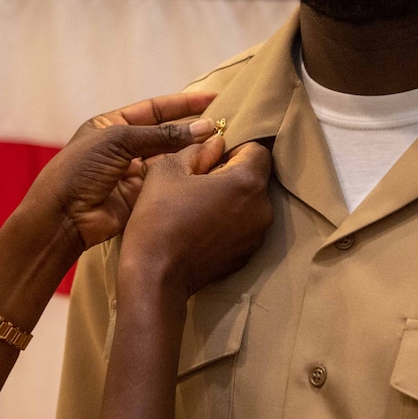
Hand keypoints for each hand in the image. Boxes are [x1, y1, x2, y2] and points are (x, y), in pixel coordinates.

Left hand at [18, 92, 218, 259]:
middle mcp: (126, 148)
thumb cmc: (80, 170)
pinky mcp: (144, 197)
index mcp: (112, 126)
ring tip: (225, 142)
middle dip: (193, 128)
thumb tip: (204, 128)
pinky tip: (211, 167)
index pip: (154, 110)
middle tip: (225, 122)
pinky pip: (171, 182)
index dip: (182, 104)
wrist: (62, 217)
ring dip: (195, 152)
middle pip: (167, 134)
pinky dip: (189, 175)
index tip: (211, 98)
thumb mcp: (118, 141)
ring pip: (172, 159)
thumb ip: (161, 135)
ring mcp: (135, 173)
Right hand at [120, 137, 273, 299]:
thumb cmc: (159, 218)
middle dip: (232, 173)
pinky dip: (229, 221)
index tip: (209, 158)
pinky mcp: (247, 255)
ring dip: (231, 198)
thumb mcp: (168, 168)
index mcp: (247, 182)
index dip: (234, 147)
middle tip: (199, 181)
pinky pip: (244, 226)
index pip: (258, 150)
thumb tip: (216, 142)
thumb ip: (198, 149)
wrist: (155, 276)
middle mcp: (262, 209)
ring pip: (250, 202)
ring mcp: (257, 235)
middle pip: (255, 177)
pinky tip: (201, 227)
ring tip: (198, 206)